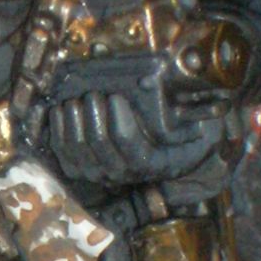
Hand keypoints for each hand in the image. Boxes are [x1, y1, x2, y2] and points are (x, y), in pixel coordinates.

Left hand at [49, 89, 218, 186]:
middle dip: (93, 119)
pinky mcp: (84, 169)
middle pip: (101, 148)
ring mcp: (103, 174)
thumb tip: (157, 86)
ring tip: (76, 100)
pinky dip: (59, 133)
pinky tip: (60, 111)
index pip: (132, 149)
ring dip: (74, 124)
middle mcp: (127, 174)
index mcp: (156, 164)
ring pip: (80, 152)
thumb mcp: (200, 122)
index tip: (116, 98)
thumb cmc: (186, 132)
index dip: (120, 124)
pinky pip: (65, 156)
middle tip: (94, 94)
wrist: (174, 154)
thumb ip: (191, 111)